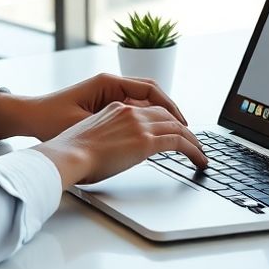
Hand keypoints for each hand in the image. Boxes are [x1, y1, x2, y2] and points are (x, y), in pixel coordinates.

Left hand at [0, 73, 191, 143]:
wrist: (28, 118)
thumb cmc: (51, 120)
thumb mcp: (86, 125)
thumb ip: (116, 127)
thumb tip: (146, 132)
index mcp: (108, 84)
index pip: (150, 90)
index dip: (170, 107)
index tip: (184, 124)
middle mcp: (110, 85)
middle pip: (152, 95)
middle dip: (171, 113)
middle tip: (188, 132)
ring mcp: (107, 95)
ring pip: (144, 103)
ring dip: (160, 117)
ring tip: (177, 136)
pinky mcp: (102, 106)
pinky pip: (133, 110)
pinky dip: (146, 121)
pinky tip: (153, 137)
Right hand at [33, 102, 207, 186]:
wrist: (67, 155)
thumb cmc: (71, 153)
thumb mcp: (91, 137)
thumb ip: (107, 137)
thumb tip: (115, 151)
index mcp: (115, 107)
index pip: (148, 110)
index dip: (164, 120)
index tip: (172, 130)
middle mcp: (129, 112)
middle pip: (166, 116)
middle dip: (183, 129)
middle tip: (193, 142)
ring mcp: (139, 124)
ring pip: (177, 128)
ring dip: (193, 141)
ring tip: (200, 153)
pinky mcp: (146, 141)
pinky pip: (179, 142)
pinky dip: (193, 150)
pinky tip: (199, 160)